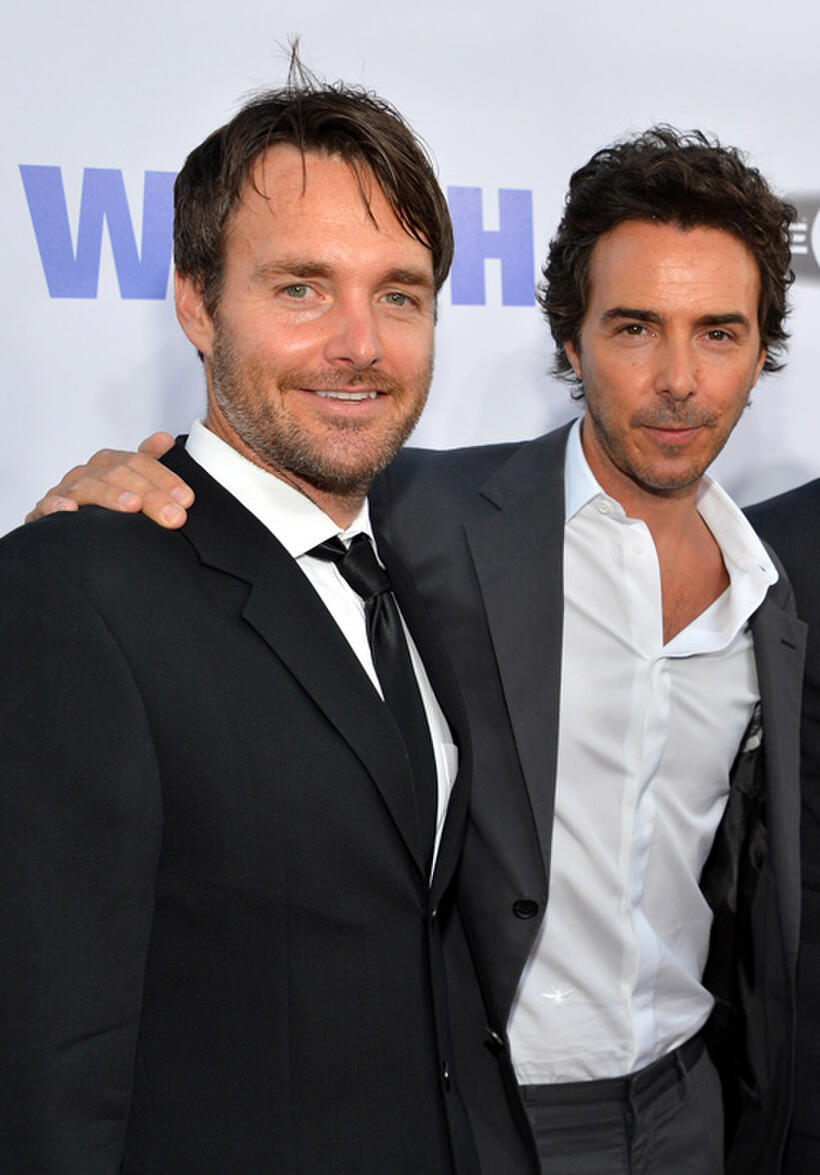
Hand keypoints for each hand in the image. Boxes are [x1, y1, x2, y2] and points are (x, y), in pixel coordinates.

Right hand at [25, 432, 193, 528]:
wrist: (70, 530)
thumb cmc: (106, 506)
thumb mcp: (132, 485)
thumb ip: (150, 464)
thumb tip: (164, 438)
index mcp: (111, 463)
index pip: (141, 463)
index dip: (165, 479)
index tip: (187, 499)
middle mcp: (90, 472)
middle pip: (121, 474)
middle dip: (150, 494)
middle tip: (174, 516)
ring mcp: (66, 490)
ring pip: (89, 486)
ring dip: (111, 495)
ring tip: (132, 506)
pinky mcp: (45, 511)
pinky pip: (47, 505)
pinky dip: (56, 505)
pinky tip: (69, 511)